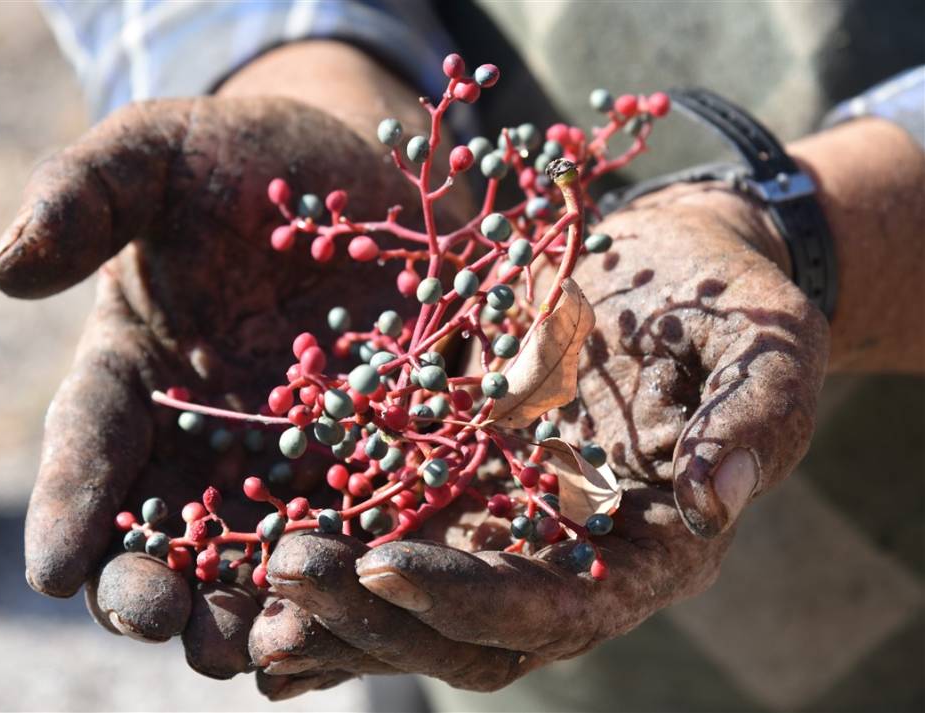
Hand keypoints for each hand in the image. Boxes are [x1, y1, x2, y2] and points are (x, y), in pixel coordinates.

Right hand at [0, 92, 424, 676]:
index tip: (51, 566)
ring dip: (250, 605)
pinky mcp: (376, 458)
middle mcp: (201, 438)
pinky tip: (356, 606)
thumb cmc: (241, 160)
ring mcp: (290, 458)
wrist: (359, 170)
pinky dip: (352, 573)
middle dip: (152, 584)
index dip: (68, 504)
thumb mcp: (160, 152)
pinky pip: (362, 528)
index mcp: (132, 375)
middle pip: (164, 529)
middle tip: (157, 620)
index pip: (86, 446)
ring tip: (248, 647)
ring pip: (257, 553)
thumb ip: (84, 193)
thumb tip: (4, 266)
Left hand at [250, 183, 828, 692]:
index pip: (552, 608)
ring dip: (332, 601)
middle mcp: (562, 557)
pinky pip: (385, 527)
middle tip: (283, 574)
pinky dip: (329, 552)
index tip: (383, 562)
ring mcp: (501, 523)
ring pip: (411, 594)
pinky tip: (250, 557)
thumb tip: (715, 493)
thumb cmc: (731, 305)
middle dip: (373, 612)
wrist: (672, 263)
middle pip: (462, 624)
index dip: (469, 598)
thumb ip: (751, 419)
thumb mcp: (764, 348)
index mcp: (642, 550)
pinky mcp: (457, 477)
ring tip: (248, 585)